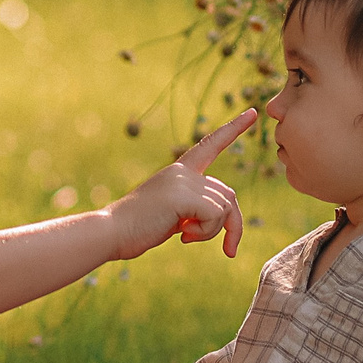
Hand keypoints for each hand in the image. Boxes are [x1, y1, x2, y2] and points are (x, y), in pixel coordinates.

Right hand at [105, 109, 255, 260]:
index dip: (233, 129)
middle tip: (226, 250)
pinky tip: (181, 237)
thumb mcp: (173, 213)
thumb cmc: (138, 228)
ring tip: (186, 237)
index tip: (253, 112)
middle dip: (232, 225)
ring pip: (224, 207)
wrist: (110, 231)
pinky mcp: (183, 196)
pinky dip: (205, 233)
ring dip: (212, 231)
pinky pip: (215, 215)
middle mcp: (183, 172)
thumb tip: (222, 213)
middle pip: (229, 195)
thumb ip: (195, 207)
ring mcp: (183, 181)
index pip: (211, 145)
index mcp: (180, 171)